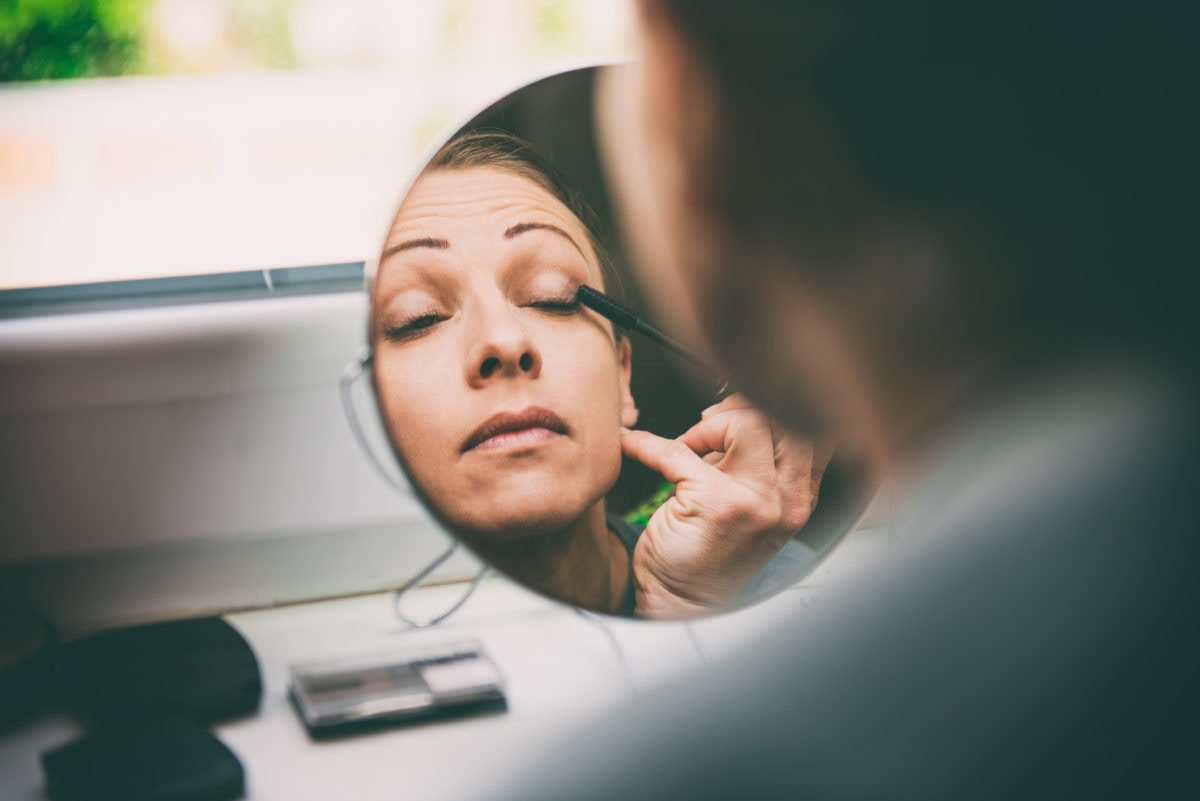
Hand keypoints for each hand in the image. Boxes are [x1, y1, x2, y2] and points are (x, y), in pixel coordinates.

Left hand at [620, 395, 832, 617]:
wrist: (681, 605)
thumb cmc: (706, 555)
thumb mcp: (746, 506)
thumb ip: (748, 464)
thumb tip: (725, 415)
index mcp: (799, 496)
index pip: (810, 427)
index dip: (769, 407)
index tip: (734, 416)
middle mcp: (787, 499)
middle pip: (780, 416)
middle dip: (739, 408)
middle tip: (706, 425)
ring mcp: (756, 502)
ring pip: (746, 423)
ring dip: (707, 425)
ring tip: (684, 447)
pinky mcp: (716, 503)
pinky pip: (677, 450)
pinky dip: (646, 443)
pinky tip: (632, 445)